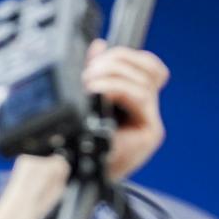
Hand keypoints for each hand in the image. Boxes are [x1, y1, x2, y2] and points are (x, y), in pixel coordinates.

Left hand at [83, 40, 169, 180]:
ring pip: (145, 81)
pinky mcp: (151, 132)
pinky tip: (98, 91)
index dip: (129, 54)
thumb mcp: (82, 97)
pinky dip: (119, 88)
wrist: (67, 173)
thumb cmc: (72, 142)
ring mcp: (149, 121)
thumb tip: (99, 45)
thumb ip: (94, 70)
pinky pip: (141, 97)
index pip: (147, 66)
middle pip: (148, 67)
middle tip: (90, 70)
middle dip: (117, 60)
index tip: (101, 56)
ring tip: (90, 82)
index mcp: (131, 100)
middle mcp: (145, 110)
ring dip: (114, 74)